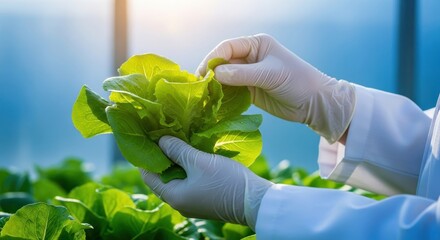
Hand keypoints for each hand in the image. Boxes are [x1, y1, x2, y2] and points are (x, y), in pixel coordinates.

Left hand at [140, 136, 272, 229]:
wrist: (256, 202)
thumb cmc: (226, 181)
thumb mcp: (199, 161)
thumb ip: (177, 150)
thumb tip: (160, 141)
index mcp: (173, 196)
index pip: (148, 175)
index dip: (147, 156)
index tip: (150, 137)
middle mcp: (179, 203)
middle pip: (162, 177)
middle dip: (163, 157)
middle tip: (165, 136)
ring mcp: (192, 202)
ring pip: (176, 179)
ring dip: (176, 161)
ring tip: (179, 141)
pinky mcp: (204, 199)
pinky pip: (188, 182)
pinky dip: (187, 168)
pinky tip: (193, 154)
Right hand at [197, 33, 355, 142]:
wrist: (314, 103)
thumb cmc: (297, 81)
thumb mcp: (270, 75)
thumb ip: (242, 74)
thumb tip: (215, 74)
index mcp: (256, 45)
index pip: (227, 47)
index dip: (213, 58)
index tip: (202, 72)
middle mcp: (250, 57)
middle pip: (223, 62)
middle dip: (210, 72)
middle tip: (199, 86)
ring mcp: (249, 74)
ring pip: (225, 77)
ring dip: (214, 85)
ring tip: (203, 96)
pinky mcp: (250, 90)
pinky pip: (231, 91)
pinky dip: (222, 95)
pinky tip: (214, 101)